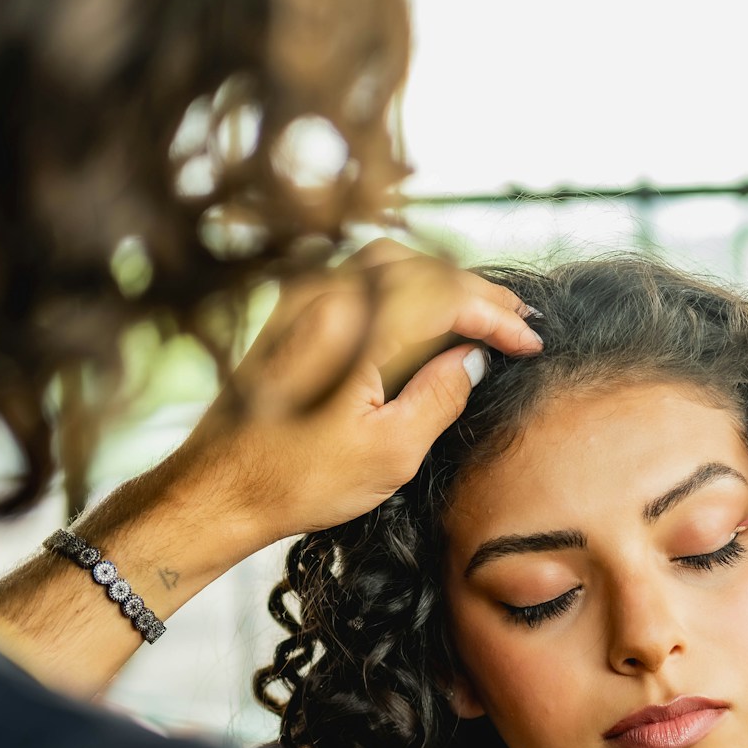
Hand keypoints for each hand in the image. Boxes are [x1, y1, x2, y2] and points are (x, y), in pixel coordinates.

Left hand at [164, 239, 542, 551]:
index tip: (529, 341)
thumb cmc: (298, 479)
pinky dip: (406, 282)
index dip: (495, 316)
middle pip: (422, 266)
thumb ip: (440, 396)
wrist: (218, 488)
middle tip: (517, 322)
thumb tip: (473, 358)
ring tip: (479, 314)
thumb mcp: (391, 452)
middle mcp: (325, 298)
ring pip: (391, 260)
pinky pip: (361, 274)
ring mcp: (303, 299)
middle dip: (476, 292)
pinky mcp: (292, 311)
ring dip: (442, 280)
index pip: (445, 296)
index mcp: (354, 330)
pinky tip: (425, 311)